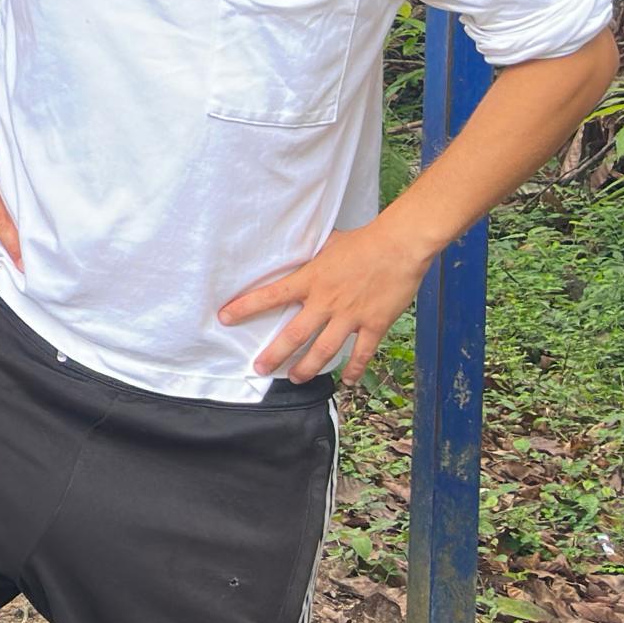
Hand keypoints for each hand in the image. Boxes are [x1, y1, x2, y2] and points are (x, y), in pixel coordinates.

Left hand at [218, 210, 436, 382]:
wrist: (398, 246)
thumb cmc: (362, 241)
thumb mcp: (326, 244)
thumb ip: (309, 256)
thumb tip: (294, 253)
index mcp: (310, 279)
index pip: (270, 295)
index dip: (245, 307)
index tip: (224, 318)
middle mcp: (326, 301)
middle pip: (294, 334)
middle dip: (274, 354)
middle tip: (259, 368)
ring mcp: (350, 316)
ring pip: (324, 350)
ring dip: (307, 368)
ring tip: (296, 378)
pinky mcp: (374, 324)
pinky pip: (362, 353)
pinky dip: (354, 369)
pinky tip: (347, 381)